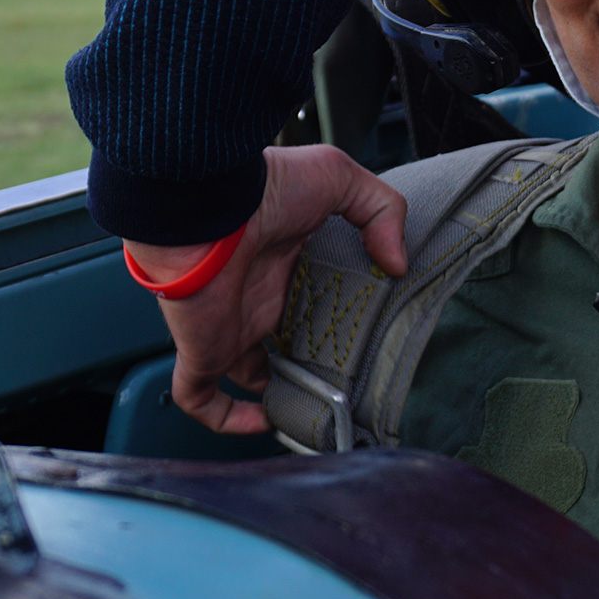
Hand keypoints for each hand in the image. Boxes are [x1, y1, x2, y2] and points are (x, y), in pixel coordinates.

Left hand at [124, 145, 407, 433]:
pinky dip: (225, 419)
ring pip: (248, 375)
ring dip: (274, 396)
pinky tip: (261, 423)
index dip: (332, 317)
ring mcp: (227, 325)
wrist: (205, 202)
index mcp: (281, 260)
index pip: (307, 297)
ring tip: (312, 411)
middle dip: (309, 364)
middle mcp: (255, 296)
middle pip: (282, 341)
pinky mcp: (203, 350)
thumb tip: (397, 263)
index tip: (361, 333)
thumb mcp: (338, 176)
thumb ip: (380, 211)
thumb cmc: (261, 185)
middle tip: (344, 382)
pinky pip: (200, 398)